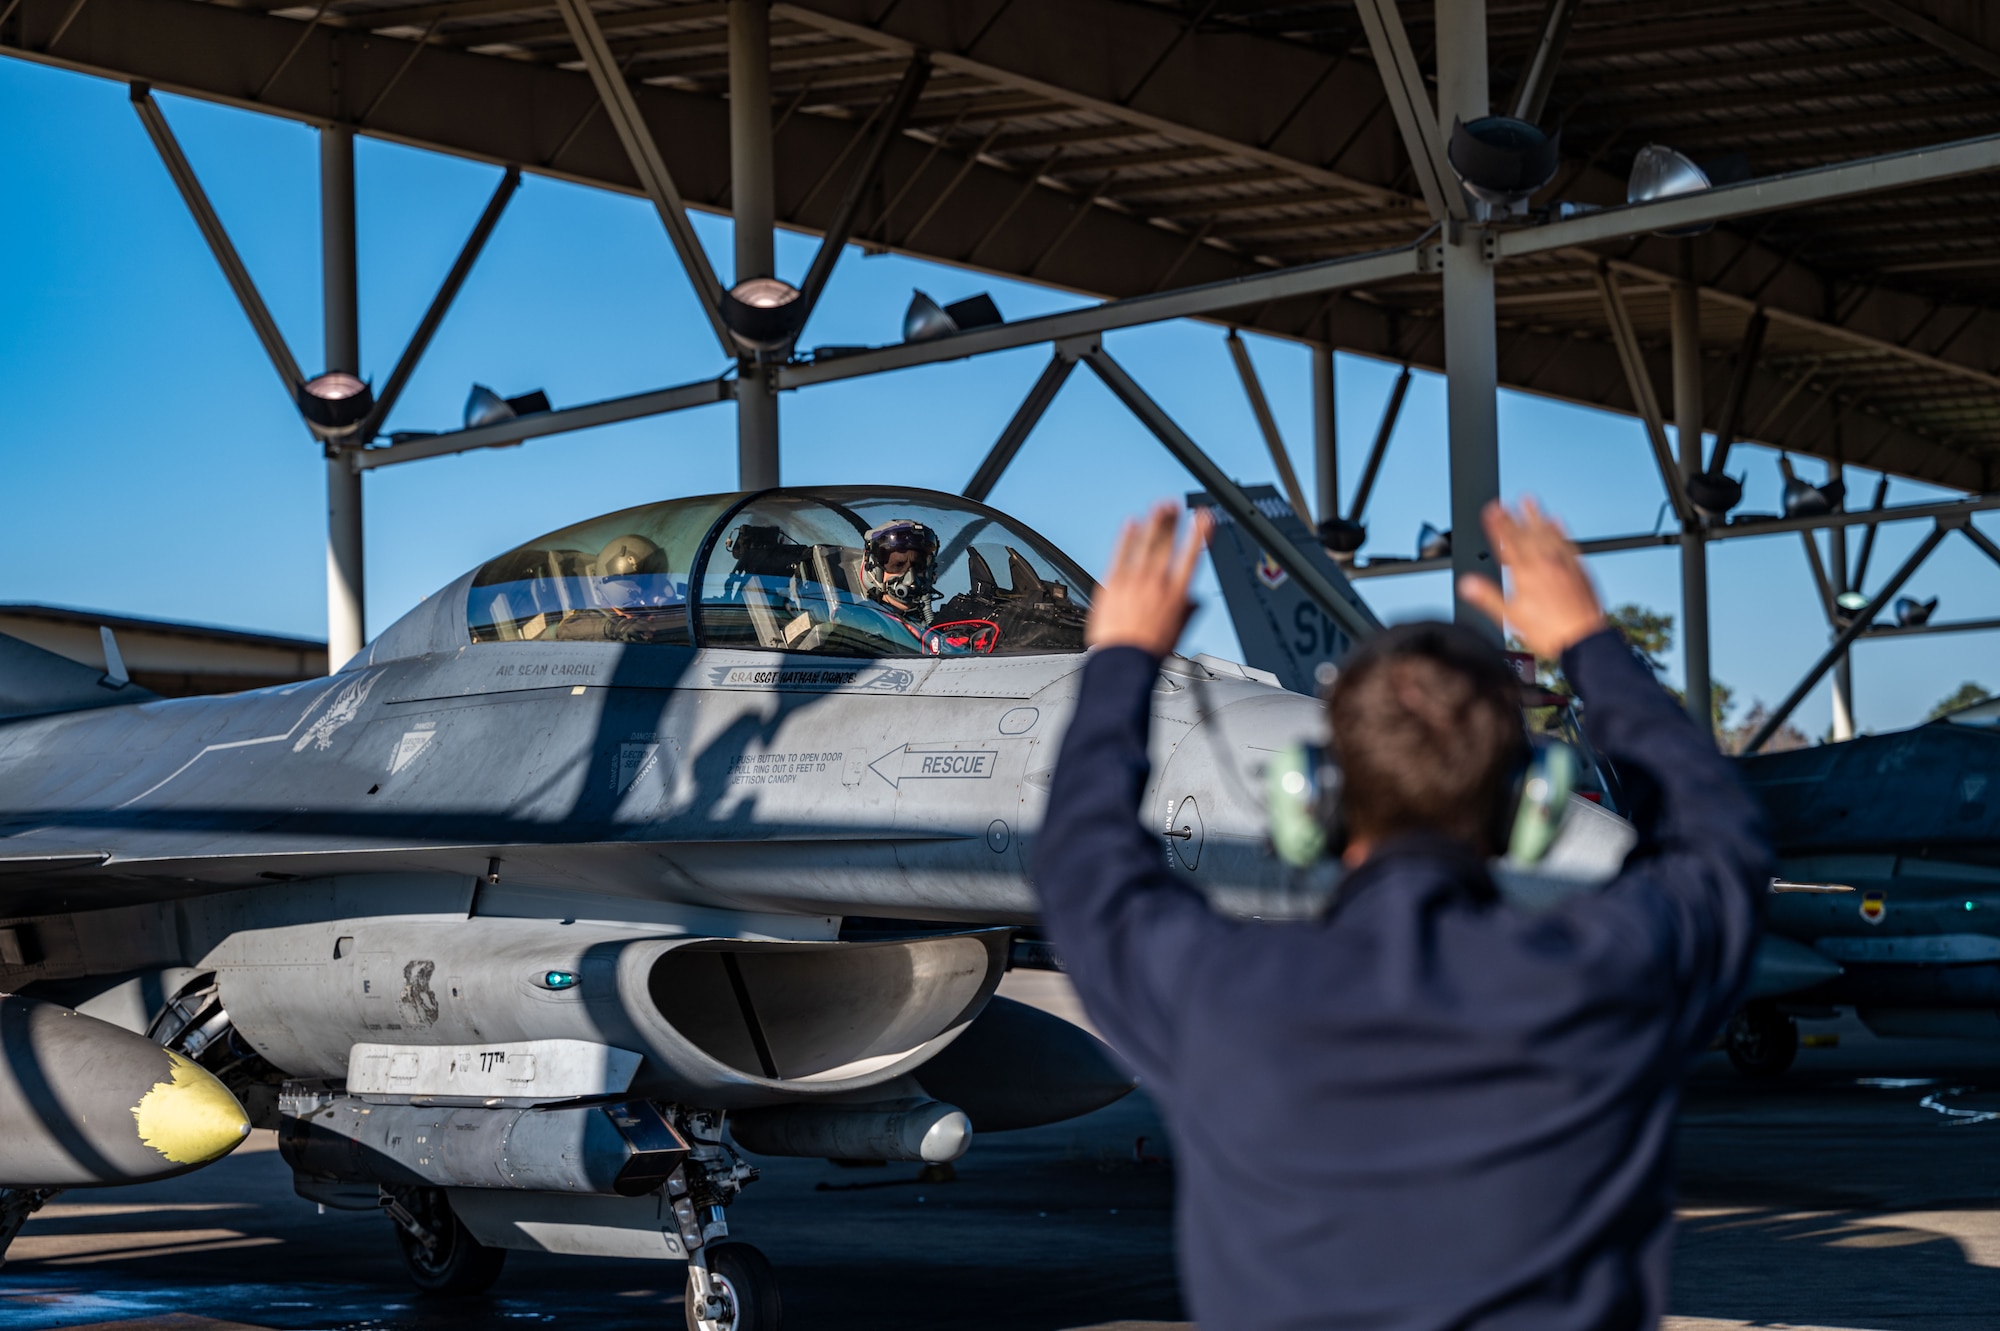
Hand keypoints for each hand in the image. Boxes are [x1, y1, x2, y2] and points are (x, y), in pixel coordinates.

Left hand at [1087, 502, 1213, 656]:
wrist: (1122, 663)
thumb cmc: (1148, 653)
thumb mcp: (1177, 633)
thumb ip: (1187, 613)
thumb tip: (1194, 603)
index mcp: (1176, 595)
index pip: (1191, 557)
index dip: (1199, 534)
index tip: (1203, 518)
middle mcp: (1157, 584)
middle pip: (1168, 545)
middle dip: (1174, 522)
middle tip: (1176, 504)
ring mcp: (1134, 581)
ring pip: (1146, 544)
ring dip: (1155, 522)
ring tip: (1161, 505)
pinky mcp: (1112, 584)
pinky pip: (1121, 554)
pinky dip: (1127, 537)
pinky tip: (1131, 523)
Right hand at [1457, 497, 1603, 659]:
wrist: (1584, 638)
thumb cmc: (1549, 631)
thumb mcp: (1511, 617)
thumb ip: (1488, 597)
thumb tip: (1467, 584)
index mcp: (1526, 574)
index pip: (1507, 543)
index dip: (1497, 525)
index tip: (1491, 510)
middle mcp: (1545, 563)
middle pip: (1526, 534)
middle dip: (1513, 516)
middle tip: (1505, 501)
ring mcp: (1564, 564)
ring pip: (1548, 533)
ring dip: (1537, 516)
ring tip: (1529, 501)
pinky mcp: (1579, 569)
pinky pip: (1568, 543)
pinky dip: (1560, 531)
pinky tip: (1557, 523)